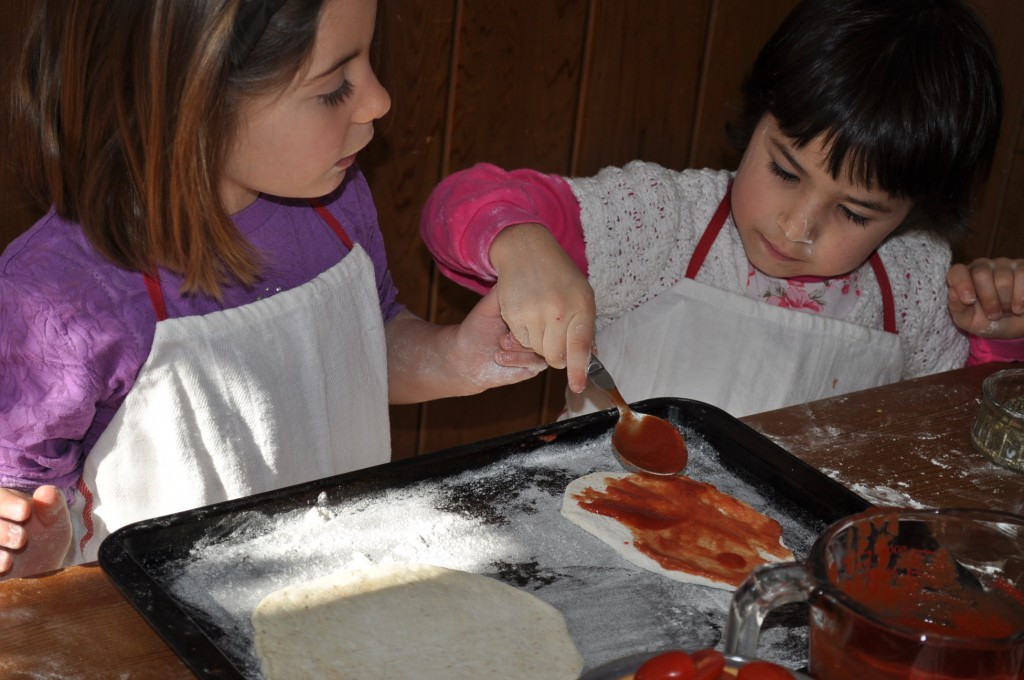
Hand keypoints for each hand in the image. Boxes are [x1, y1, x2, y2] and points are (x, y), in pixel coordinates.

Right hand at [0, 485, 71, 579]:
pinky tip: (1, 569)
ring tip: (8, 561)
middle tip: (21, 539)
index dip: (7, 503)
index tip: (25, 512)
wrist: (39, 573)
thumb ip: (53, 507)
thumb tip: (46, 491)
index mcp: (2, 502)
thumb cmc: (46, 540)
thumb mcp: (55, 523)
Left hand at [449, 288, 548, 391]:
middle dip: (525, 331)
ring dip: (520, 346)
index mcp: (530, 312)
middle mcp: (538, 329)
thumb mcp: (488, 306)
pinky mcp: (534, 367)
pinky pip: (536, 362)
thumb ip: (501, 292)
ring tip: (500, 344)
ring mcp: (539, 348)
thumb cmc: (477, 329)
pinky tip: (499, 356)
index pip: (541, 307)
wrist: (466, 358)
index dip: (527, 310)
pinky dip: (517, 359)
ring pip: (543, 345)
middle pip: (546, 327)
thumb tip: (513, 270)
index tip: (506, 316)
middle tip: (504, 335)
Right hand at [490, 224, 595, 391]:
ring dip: (540, 342)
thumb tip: (588, 358)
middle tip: (556, 339)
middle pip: (556, 356)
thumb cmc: (560, 274)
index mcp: (580, 307)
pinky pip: (521, 339)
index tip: (578, 387)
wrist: (526, 249)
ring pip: (536, 350)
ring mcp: (533, 313)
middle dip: (557, 355)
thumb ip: (586, 327)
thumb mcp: (583, 295)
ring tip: (542, 319)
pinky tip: (528, 313)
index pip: (580, 348)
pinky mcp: (513, 314)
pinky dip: (525, 333)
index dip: (578, 371)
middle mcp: (557, 312)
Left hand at [947, 258, 1023, 338]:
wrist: (1015, 327)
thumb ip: (957, 307)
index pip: (957, 271)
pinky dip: (1021, 297)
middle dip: (988, 300)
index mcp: (964, 278)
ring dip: (1006, 301)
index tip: (968, 300)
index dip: (962, 284)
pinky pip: (1022, 276)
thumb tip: (952, 291)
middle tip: (993, 315)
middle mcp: (982, 267)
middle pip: (981, 274)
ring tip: (1007, 310)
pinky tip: (1019, 308)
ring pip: (1003, 278)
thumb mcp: (969, 321)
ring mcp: (1004, 265)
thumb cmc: (987, 322)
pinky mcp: (1023, 268)